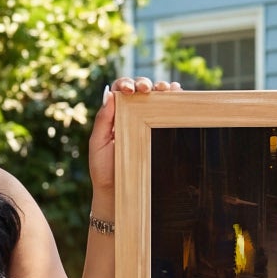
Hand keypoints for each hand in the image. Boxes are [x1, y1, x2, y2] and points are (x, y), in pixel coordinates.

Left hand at [89, 75, 178, 210]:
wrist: (119, 193)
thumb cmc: (105, 171)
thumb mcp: (98, 144)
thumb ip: (102, 120)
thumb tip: (109, 94)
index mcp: (114, 115)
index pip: (120, 90)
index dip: (125, 84)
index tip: (129, 91)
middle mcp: (132, 115)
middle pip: (140, 90)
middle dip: (144, 83)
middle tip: (146, 89)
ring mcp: (148, 123)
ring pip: (156, 98)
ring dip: (162, 88)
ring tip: (166, 89)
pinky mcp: (160, 133)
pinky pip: (169, 112)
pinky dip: (175, 99)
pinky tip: (178, 94)